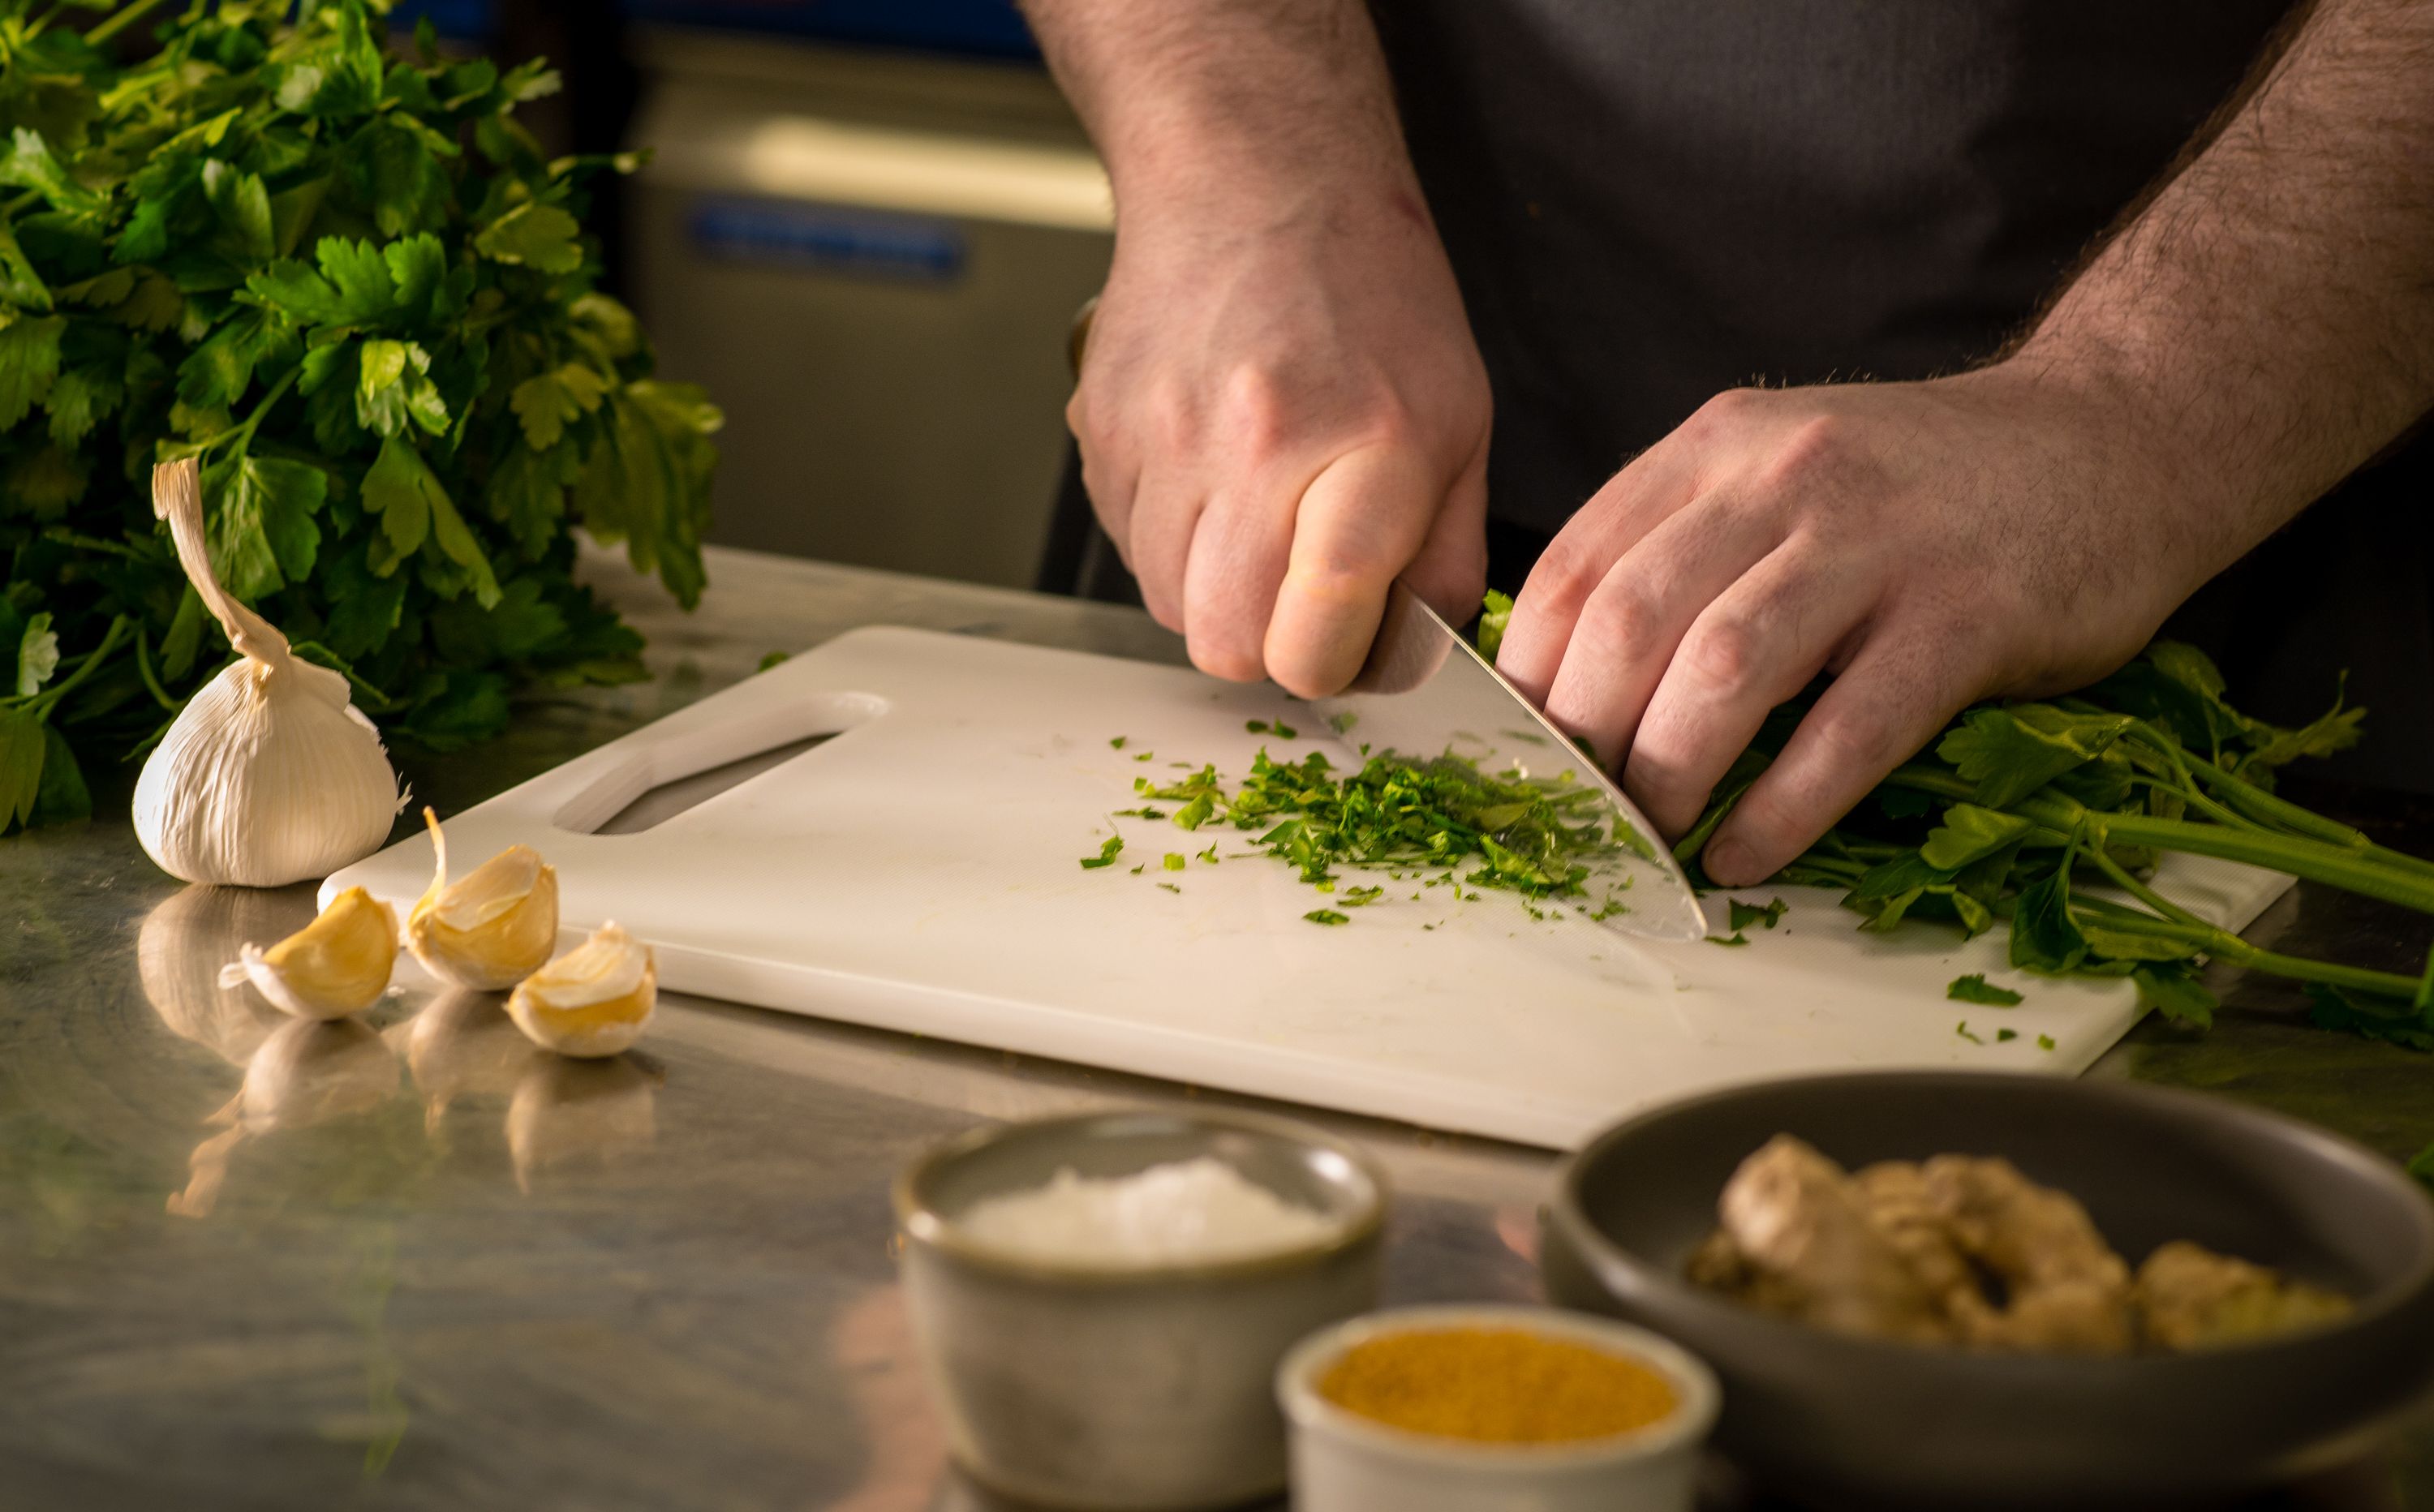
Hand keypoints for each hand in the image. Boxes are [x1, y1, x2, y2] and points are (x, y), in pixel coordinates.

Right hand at [1070, 189, 1491, 694]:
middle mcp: (1254, 446)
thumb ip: (1443, 556)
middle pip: (1226, 644)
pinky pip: (1126, 547)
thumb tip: (1403, 656)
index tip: (1347, 639)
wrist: (1256, 180)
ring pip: (1166, 605)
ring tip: (1258, 515)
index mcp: (1365, 449)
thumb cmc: (1371, 296)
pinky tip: (1211, 475)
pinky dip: (1169, 539)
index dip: (1332, 664)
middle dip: (1268, 644)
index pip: (1316, 631)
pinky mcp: (1100, 433)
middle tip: (1302, 590)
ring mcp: (1162, 439)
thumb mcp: (1459, 424)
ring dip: (1213, 591)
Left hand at [1494, 366, 2219, 885]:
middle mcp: (1785, 479)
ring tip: (1649, 841)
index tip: (1510, 756)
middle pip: (1631, 623)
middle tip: (1577, 815)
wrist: (2115, 439)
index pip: (1574, 566)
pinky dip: (1780, 809)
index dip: (1526, 677)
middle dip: (1585, 740)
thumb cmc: (1926, 487)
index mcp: (1718, 447)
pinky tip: (1743, 856)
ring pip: (1723, 672)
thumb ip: (1682, 543)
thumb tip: (1564, 677)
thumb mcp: (1781, 470)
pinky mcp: (1966, 616)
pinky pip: (1848, 732)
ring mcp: (1878, 544)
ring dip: (1667, 776)